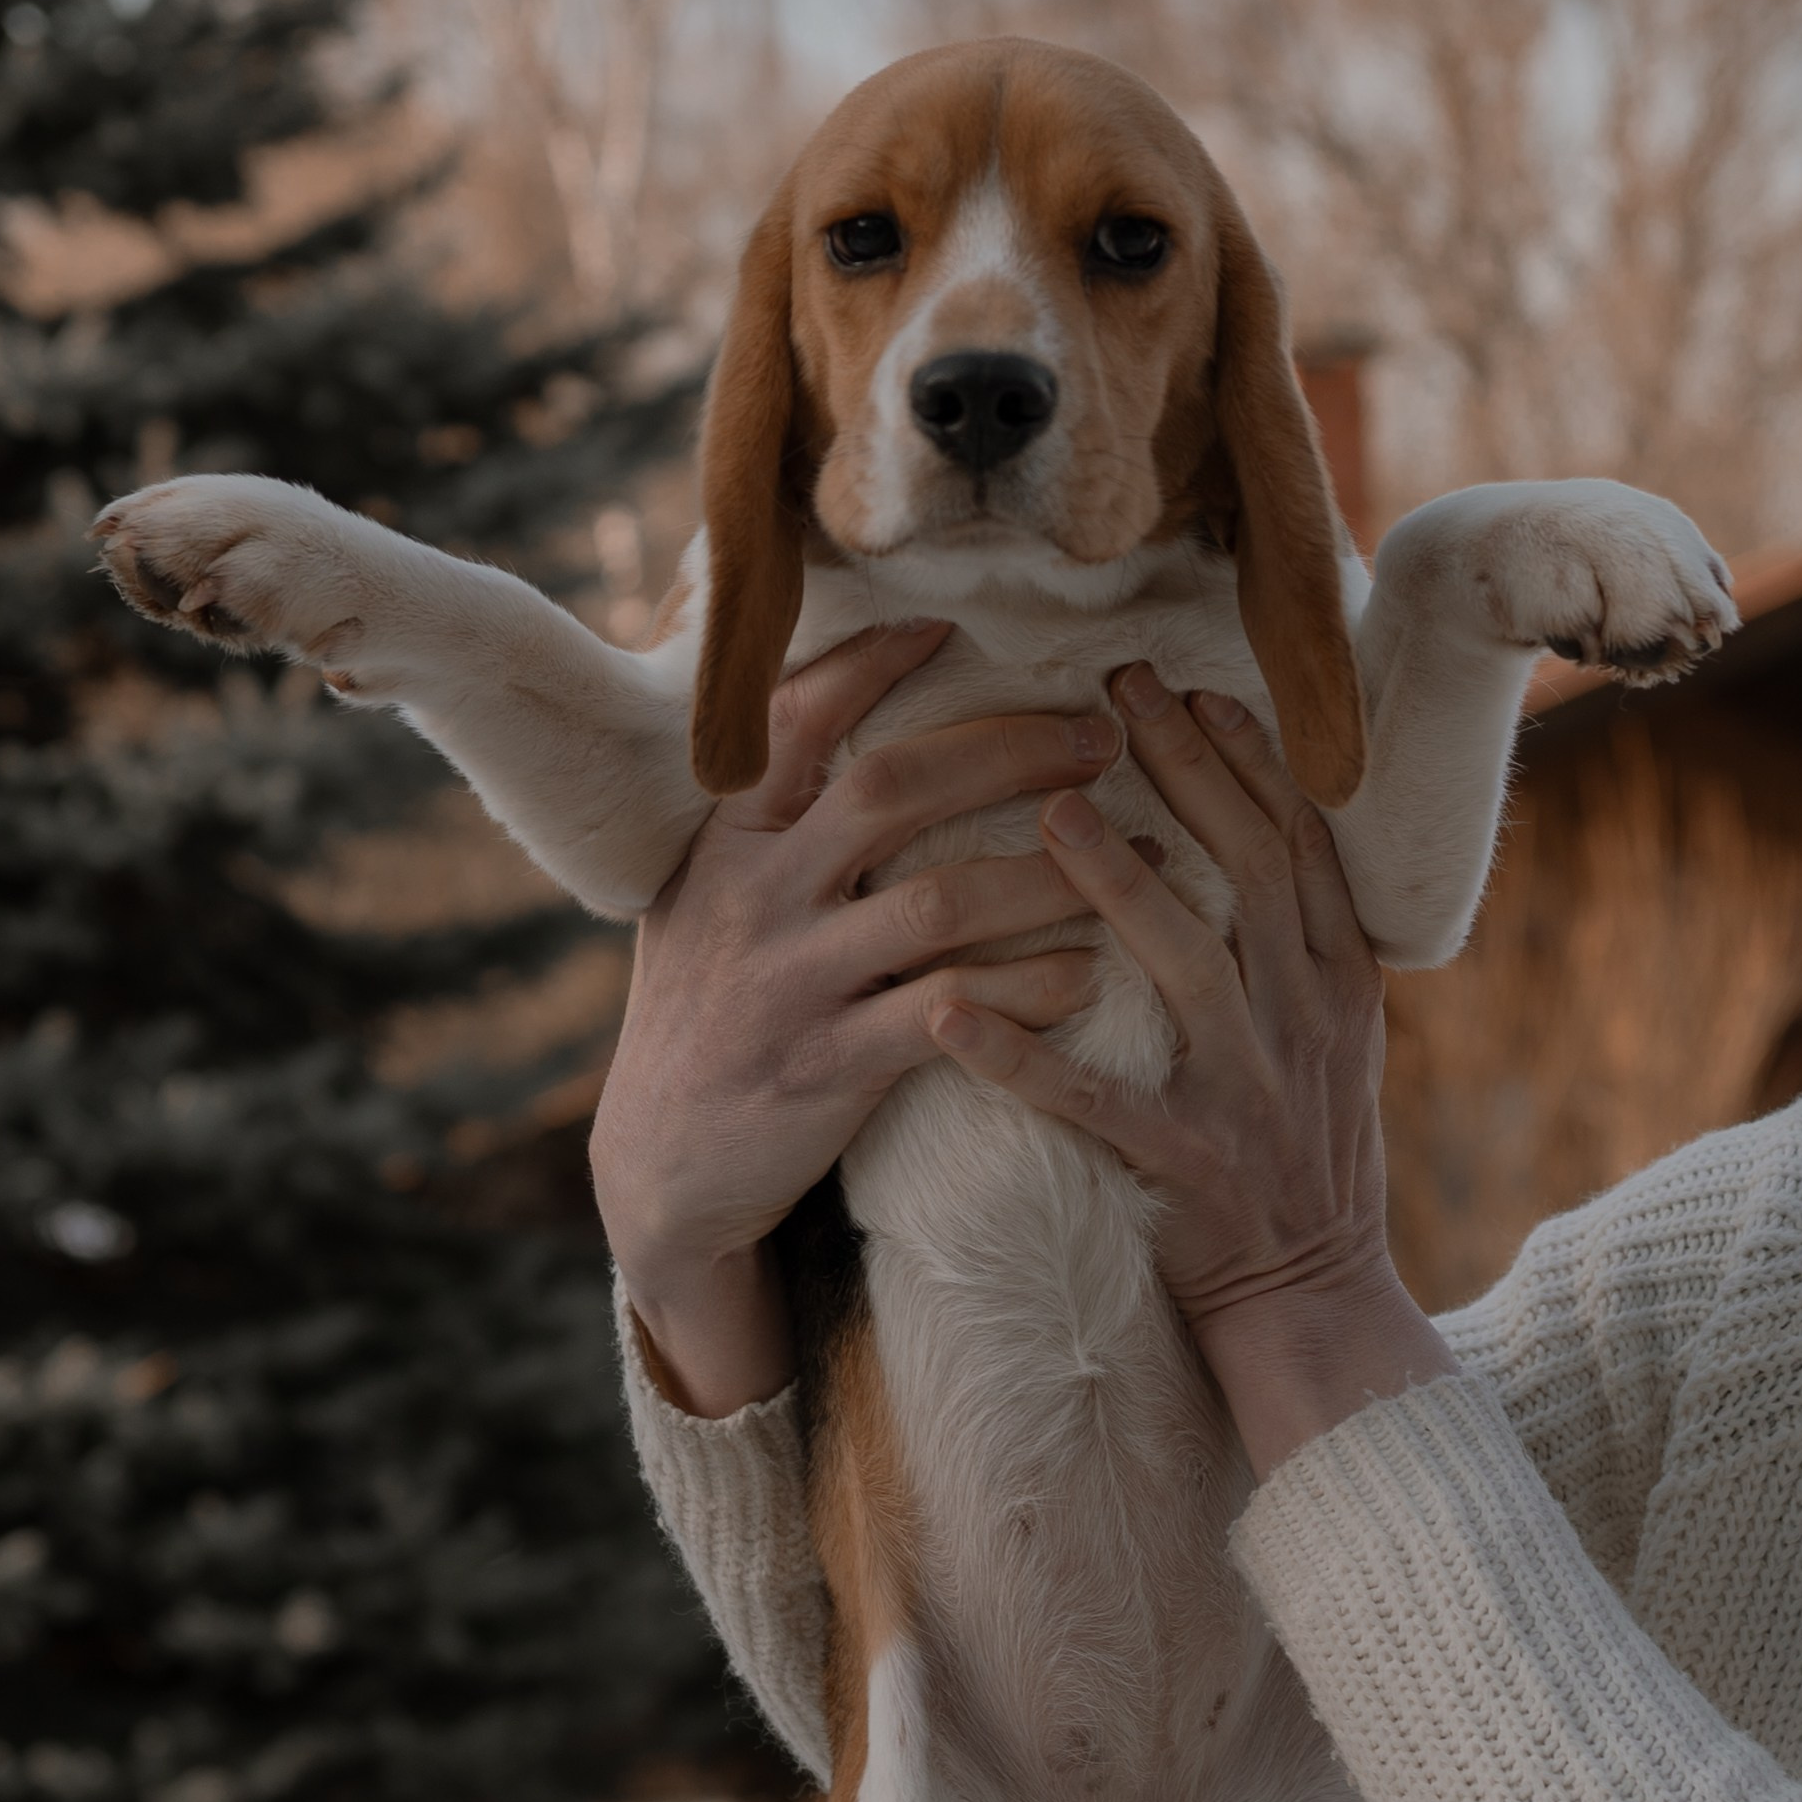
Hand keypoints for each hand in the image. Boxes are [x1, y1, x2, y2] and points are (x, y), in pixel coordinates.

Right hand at [590, 622, 1117, 1414]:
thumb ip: (759, 828)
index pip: (793, 719)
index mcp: (724, 843)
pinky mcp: (828, 1069)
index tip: (952, 628)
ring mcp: (790, 983)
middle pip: (892, 786)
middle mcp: (753, 897)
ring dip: (1053, 872)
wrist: (659, 1172)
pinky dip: (1030, 988)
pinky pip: (950, 1013)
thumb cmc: (701, 1023)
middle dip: (1009, 750)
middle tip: (1101, 739)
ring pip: (940, 901)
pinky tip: (1091, 973)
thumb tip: (823, 729)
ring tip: (1142, 855)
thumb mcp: (701, 906)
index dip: (871, 664)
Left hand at [923, 665, 1456, 1477]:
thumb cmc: (1305, 1150)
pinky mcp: (1185, 1164)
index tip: (1187, 687)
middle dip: (1185, 774)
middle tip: (1114, 693)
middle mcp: (1303, 1022)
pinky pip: (1092, 1104)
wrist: (1313, 1296)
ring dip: (1118, 887)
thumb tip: (1259, 817)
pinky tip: (948, 1014)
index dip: (1245, 759)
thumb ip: (1297, 936)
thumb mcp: (1331, 1032)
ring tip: (1049, 815)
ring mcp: (1246, 1093)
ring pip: (1184, 968)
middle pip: (1249, 873)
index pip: (1298, 842)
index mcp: (1341, 980)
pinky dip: (1020, 1057)